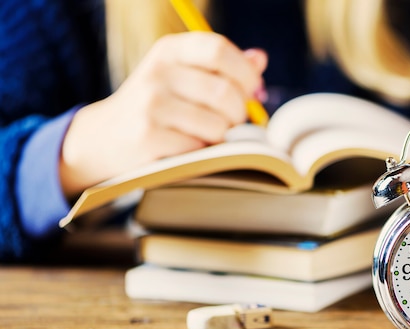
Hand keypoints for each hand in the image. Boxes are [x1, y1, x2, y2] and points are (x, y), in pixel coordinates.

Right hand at [60, 32, 266, 196]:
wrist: (103, 138)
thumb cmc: (156, 106)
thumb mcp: (182, 76)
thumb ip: (221, 68)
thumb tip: (259, 60)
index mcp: (169, 50)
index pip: (218, 49)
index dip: (245, 73)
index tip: (252, 90)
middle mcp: (158, 73)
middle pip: (225, 92)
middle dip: (239, 114)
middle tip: (232, 123)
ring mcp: (150, 105)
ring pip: (217, 125)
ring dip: (222, 137)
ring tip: (209, 136)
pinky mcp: (148, 138)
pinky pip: (199, 148)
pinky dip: (203, 153)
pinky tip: (190, 149)